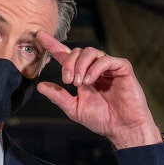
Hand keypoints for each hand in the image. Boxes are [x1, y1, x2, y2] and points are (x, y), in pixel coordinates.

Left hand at [35, 31, 162, 148]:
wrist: (123, 128)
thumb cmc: (102, 120)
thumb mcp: (75, 109)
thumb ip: (59, 96)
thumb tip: (41, 86)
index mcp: (83, 75)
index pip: (66, 56)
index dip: (53, 45)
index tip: (40, 35)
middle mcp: (95, 68)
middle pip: (77, 51)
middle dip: (69, 63)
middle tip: (68, 81)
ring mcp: (109, 67)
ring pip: (91, 52)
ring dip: (80, 65)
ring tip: (80, 83)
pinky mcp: (122, 68)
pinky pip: (106, 60)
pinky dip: (95, 68)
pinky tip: (90, 81)